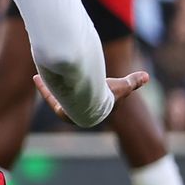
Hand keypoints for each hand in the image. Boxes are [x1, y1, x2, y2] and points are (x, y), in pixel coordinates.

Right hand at [33, 70, 148, 123]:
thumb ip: (133, 81)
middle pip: (72, 97)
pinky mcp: (58, 108)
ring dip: (51, 86)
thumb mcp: (123, 86)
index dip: (87, 88)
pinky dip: (43, 87)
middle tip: (62, 76)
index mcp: (96, 109)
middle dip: (66, 87)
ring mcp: (68, 109)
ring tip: (45, 74)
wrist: (91, 105)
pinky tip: (37, 77)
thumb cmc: (108, 97)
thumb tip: (147, 75)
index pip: (92, 99)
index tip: (84, 79)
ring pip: (58, 96)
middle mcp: (81, 110)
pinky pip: (49, 96)